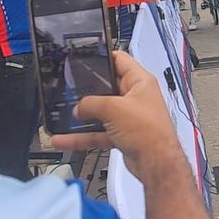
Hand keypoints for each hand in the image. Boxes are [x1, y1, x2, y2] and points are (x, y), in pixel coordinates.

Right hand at [50, 52, 181, 181]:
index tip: (85, 57)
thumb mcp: (114, 108)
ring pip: (101, 113)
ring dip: (82, 116)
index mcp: (140, 82)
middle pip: (107, 87)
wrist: (156, 162)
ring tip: (62, 116)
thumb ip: (91, 103)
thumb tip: (79, 107)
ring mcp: (129, 117)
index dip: (103, 56)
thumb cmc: (149, 132)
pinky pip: (98, 132)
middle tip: (69, 89)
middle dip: (88, 91)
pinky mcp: (123, 134)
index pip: (120, 60)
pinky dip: (82, 136)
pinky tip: (65, 139)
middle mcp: (136, 97)